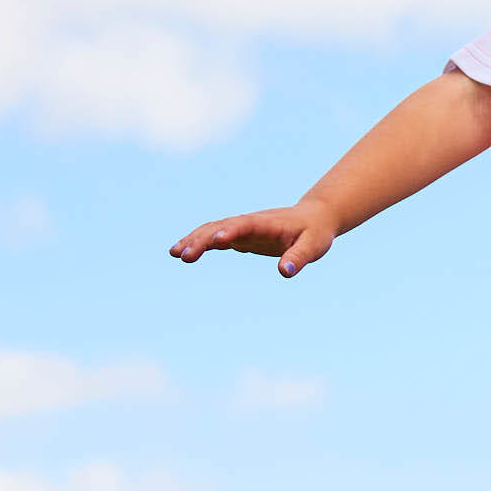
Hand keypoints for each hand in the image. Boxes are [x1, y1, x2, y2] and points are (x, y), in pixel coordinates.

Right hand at [168, 203, 345, 275]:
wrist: (314, 218)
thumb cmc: (315, 233)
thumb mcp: (313, 246)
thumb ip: (299, 258)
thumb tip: (285, 272)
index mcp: (265, 223)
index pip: (243, 225)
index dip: (228, 232)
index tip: (215, 242)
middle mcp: (249, 223)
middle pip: (220, 227)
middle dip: (201, 240)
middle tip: (182, 255)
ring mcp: (242, 228)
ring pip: (212, 231)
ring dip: (194, 240)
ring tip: (174, 254)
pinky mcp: (241, 236)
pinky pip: (215, 238)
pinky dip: (200, 243)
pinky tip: (183, 253)